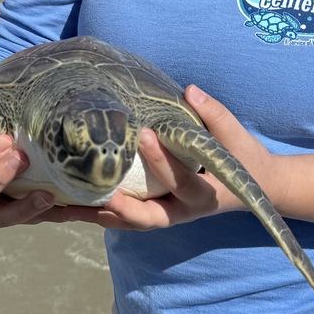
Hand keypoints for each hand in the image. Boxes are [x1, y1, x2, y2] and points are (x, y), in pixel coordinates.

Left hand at [43, 85, 277, 232]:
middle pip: (145, 218)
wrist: (253, 186)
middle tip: (88, 192)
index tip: (144, 134)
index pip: (180, 180)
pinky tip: (66, 204)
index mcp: (204, 195)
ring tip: (60, 207)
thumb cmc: (242, 156)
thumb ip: (214, 115)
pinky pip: (121, 216)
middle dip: (117, 207)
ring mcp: (164, 215)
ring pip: (126, 222)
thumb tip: (190, 91)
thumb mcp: (235, 135)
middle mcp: (181, 212)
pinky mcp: (151, 211)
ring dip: (95, 216)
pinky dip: (96, 212)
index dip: (162, 160)